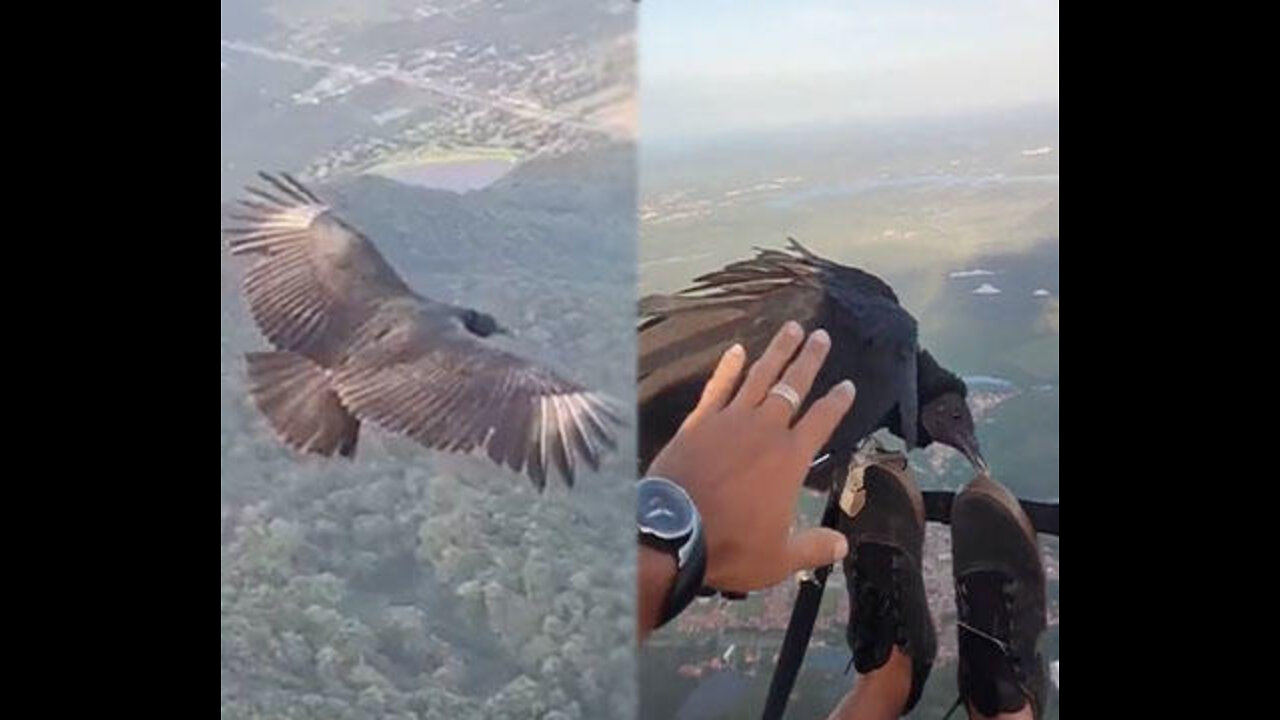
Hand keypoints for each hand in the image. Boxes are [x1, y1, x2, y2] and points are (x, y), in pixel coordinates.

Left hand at [648, 320, 856, 591]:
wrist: (674, 533)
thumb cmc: (731, 545)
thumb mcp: (780, 557)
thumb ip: (813, 547)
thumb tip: (842, 545)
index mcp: (791, 458)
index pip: (822, 420)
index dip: (837, 401)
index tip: (848, 384)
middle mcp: (765, 430)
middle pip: (793, 387)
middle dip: (810, 360)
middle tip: (822, 336)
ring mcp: (730, 421)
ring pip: (759, 376)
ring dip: (777, 352)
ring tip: (791, 328)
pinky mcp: (699, 422)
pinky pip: (718, 387)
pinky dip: (728, 367)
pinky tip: (736, 350)